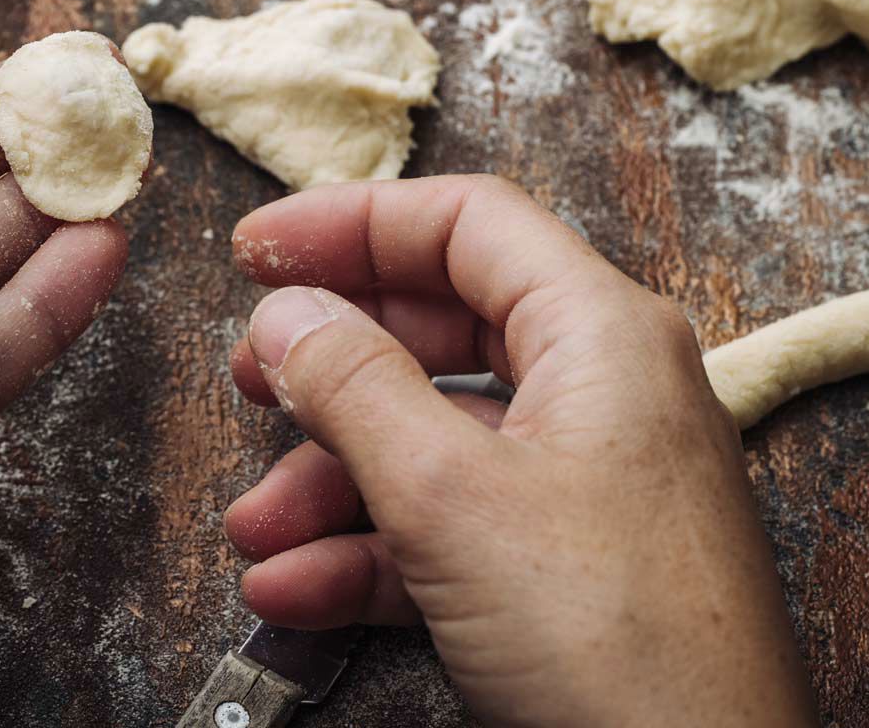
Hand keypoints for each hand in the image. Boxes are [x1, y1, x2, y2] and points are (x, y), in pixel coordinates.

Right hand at [222, 176, 813, 727]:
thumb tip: (287, 313)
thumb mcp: (450, 495)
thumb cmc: (621, 644)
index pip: (468, 224)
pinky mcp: (571, 572)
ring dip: (331, 484)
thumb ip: (354, 386)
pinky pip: (454, 530)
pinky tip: (298, 589)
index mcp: (601, 334)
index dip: (353, 224)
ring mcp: (590, 486)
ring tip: (256, 530)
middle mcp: (604, 394)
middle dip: (330, 368)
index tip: (258, 251)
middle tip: (247, 378)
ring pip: (436, 443)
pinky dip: (372, 554)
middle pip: (442, 332)